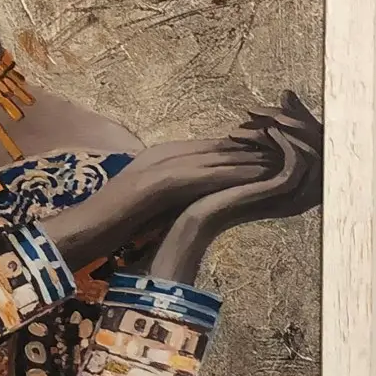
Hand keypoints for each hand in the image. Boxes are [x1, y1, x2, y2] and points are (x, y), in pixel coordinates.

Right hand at [38, 134, 282, 274]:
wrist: (83, 231)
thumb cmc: (110, 223)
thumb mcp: (148, 202)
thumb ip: (170, 194)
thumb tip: (191, 202)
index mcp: (160, 156)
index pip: (211, 147)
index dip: (244, 149)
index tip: (274, 153)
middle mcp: (162, 152)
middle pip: (219, 144)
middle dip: (257, 146)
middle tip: (292, 150)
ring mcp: (159, 164)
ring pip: (216, 154)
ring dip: (252, 156)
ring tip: (286, 160)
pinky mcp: (158, 181)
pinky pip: (203, 173)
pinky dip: (232, 173)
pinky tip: (257, 177)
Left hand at [150, 92, 322, 283]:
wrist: (201, 215)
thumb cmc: (222, 184)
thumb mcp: (252, 155)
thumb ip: (272, 132)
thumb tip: (286, 96)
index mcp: (301, 185)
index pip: (320, 145)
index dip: (308, 120)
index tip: (286, 99)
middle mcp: (305, 192)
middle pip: (323, 149)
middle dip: (303, 121)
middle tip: (280, 105)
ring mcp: (295, 195)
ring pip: (314, 154)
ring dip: (294, 129)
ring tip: (272, 118)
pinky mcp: (280, 194)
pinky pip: (296, 163)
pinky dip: (286, 142)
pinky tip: (269, 130)